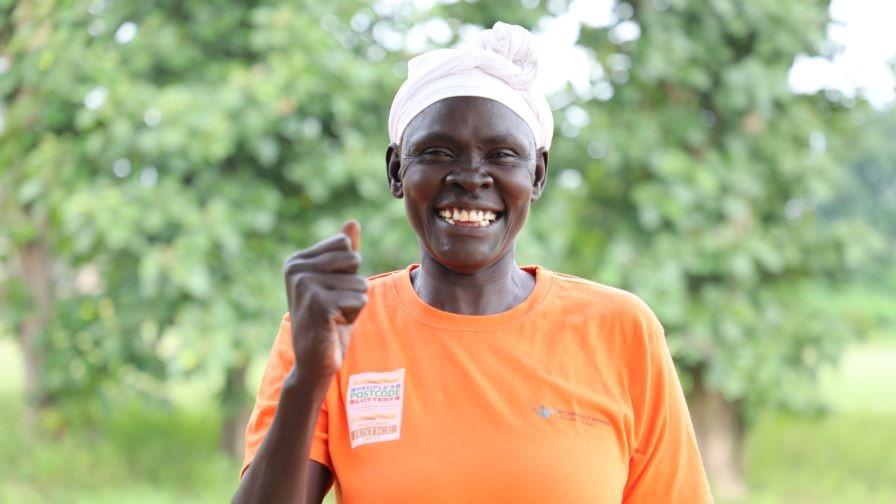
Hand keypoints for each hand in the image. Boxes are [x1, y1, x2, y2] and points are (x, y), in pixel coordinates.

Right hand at [283, 220, 365, 377]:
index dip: (348, 271)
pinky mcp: (319, 304)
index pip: (346, 246)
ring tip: (334, 316)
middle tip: (334, 306)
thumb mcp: (338, 282)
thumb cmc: (329, 320)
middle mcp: (296, 269)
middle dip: (353, 285)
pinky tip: (335, 325)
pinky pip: (360, 299)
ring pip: (359, 282)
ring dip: (354, 303)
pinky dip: (355, 314)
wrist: (314, 361)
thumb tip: (352, 222)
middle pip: (354, 260)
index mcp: (297, 260)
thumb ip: (344, 253)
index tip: (331, 291)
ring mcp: (305, 286)